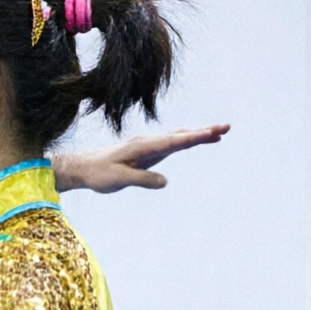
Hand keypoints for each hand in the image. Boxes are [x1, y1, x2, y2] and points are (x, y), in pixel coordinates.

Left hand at [58, 122, 229, 192]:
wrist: (85, 166)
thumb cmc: (100, 174)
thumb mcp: (119, 180)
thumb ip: (142, 180)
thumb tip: (164, 182)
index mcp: (143, 147)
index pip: (173, 142)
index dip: (193, 138)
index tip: (211, 134)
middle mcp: (148, 141)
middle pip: (181, 135)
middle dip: (204, 131)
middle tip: (226, 127)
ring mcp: (149, 144)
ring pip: (178, 137)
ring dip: (199, 134)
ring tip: (220, 132)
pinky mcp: (148, 150)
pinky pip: (172, 143)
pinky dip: (188, 140)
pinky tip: (199, 140)